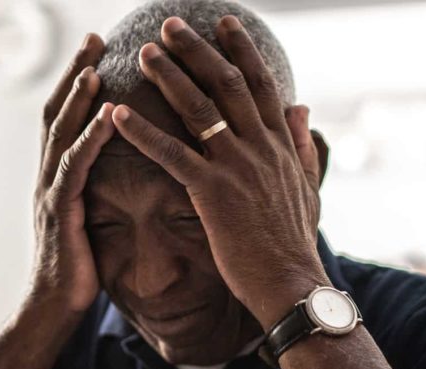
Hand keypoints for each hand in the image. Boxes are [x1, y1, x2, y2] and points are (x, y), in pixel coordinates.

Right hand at [28, 34, 117, 315]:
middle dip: (74, 72)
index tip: (96, 47)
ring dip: (78, 98)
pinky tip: (107, 116)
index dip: (76, 79)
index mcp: (56, 175)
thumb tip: (124, 169)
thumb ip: (96, 189)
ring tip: (96, 67)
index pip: (65, 115)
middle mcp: (47, 176)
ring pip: (61, 134)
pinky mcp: (60, 212)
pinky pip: (74, 167)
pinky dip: (90, 138)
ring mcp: (50, 192)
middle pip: (57, 111)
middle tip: (94, 37)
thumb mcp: (89, 219)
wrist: (54, 308)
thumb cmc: (79, 268)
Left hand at [109, 15, 327, 327]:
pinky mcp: (212, 193)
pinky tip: (118, 114)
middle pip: (227, 84)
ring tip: (143, 52)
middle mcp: (260, 146)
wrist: (290, 284)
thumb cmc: (293, 244)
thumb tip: (303, 108)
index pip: (261, 84)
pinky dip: (143, 131)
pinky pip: (171, 154)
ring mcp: (237, 167)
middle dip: (197, 50)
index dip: (241, 51)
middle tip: (170, 25)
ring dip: (168, 76)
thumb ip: (302, 145)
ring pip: (199, 109)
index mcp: (280, 145)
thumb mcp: (308, 187)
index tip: (224, 24)